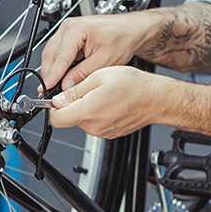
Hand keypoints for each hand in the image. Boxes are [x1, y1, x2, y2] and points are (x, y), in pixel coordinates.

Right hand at [40, 13, 153, 91]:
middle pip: (50, 54)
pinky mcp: (68, 37)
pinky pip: (57, 53)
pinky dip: (57, 65)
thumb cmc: (122, 38)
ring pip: (51, 54)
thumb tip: (66, 85)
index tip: (47, 89)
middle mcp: (68, 27)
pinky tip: (60, 76)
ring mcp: (67, 31)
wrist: (131, 29)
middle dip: (49, 74)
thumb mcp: (104, 60)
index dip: (53, 75)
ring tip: (54, 86)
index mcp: (76, 29)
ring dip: (51, 70)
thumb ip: (83, 74)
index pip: (60, 56)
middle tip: (48, 91)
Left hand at [49, 66, 168, 137]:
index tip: (58, 98)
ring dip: (85, 109)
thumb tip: (57, 100)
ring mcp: (102, 132)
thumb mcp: (99, 77)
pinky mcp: (109, 134)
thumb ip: (74, 90)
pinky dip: (96, 114)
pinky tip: (108, 103)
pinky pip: (93, 124)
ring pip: (81, 121)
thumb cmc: (133, 85)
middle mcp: (93, 126)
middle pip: (68, 119)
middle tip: (87, 90)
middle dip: (71, 105)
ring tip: (101, 95)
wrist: (156, 99)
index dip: (54, 107)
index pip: (56, 118)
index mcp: (88, 111)